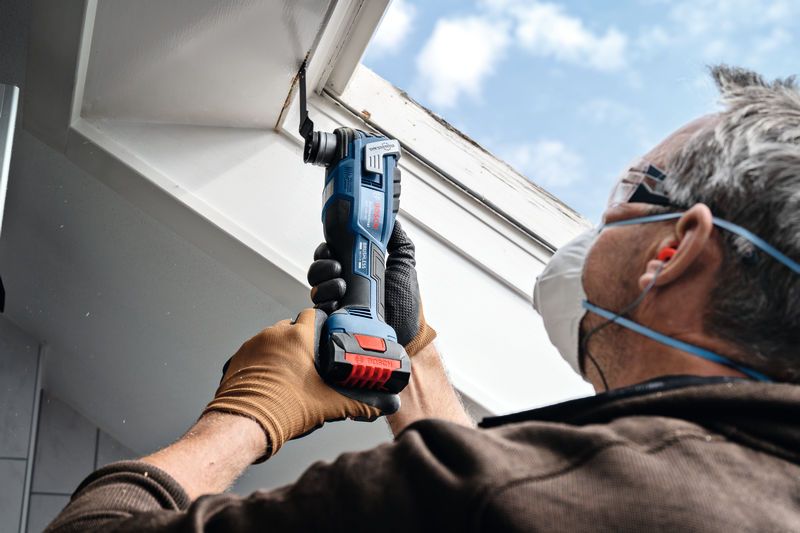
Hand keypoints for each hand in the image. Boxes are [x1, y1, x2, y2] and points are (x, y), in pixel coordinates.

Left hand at [203, 309, 382, 460]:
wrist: (244, 423)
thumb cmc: (280, 410)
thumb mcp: (329, 406)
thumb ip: (358, 404)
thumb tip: (377, 406)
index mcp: (298, 338)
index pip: (315, 315)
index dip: (325, 325)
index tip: (329, 338)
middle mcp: (274, 335)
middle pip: (294, 327)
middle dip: (304, 342)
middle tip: (312, 363)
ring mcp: (254, 344)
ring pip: (275, 339)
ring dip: (284, 351)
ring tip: (292, 375)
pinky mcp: (239, 357)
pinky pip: (257, 352)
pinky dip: (265, 362)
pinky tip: (273, 380)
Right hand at [308, 221, 435, 355]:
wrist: (408, 335)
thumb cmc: (406, 304)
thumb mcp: (404, 267)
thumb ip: (399, 243)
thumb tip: (393, 221)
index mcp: (354, 271)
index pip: (330, 254)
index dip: (327, 249)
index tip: (332, 248)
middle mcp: (341, 286)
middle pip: (317, 268)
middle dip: (323, 264)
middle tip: (338, 267)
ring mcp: (335, 305)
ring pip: (315, 286)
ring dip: (324, 283)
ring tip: (342, 287)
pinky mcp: (331, 322)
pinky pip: (316, 308)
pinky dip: (324, 302)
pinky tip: (337, 303)